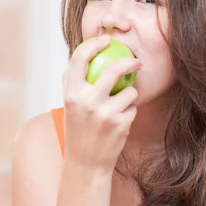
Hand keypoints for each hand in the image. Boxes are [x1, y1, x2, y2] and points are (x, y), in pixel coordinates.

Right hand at [62, 36, 141, 174]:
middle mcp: (86, 102)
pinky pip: (133, 107)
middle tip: (136, 62)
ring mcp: (104, 114)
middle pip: (113, 69)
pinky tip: (120, 122)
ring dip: (129, 95)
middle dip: (129, 62)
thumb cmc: (79, 131)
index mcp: (71, 94)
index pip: (79, 59)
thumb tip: (84, 56)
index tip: (106, 41)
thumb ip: (73, 83)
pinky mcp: (120, 124)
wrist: (86, 164)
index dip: (93, 44)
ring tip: (120, 107)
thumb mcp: (69, 107)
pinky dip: (130, 111)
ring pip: (129, 90)